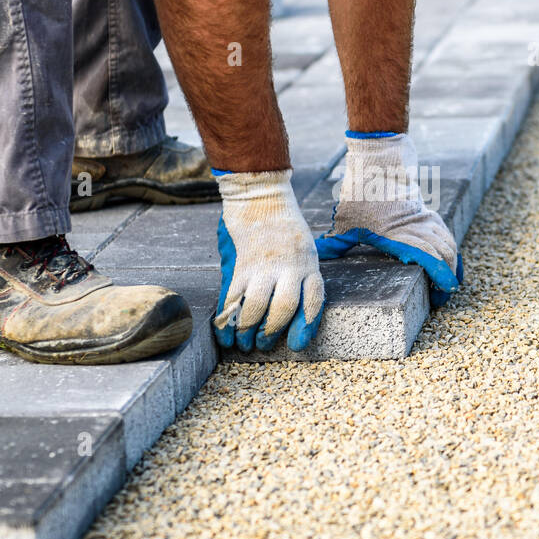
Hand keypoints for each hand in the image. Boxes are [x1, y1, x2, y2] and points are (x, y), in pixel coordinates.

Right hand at [213, 169, 324, 351]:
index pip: (313, 300)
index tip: (297, 344)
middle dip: (272, 332)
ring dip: (248, 330)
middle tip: (263, 345)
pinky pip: (232, 298)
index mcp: (308, 264)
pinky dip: (227, 320)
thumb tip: (294, 312)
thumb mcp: (303, 247)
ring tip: (244, 343)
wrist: (260, 194)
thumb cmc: (283, 224)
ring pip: (257, 307)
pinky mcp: (240, 264)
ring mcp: (264, 266)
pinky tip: (225, 336)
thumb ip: (299, 275)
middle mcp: (289, 267)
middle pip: (284, 308)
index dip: (307, 325)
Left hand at [315, 132, 461, 306]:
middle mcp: (415, 227)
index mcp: (398, 234)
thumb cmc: (359, 193)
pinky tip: (450, 262)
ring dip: (451, 265)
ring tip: (447, 284)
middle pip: (443, 254)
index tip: (439, 295)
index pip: (427, 257)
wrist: (378, 163)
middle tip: (441, 298)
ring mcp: (423, 219)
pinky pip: (445, 233)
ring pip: (447, 243)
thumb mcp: (344, 220)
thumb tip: (320, 257)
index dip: (439, 276)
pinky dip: (450, 249)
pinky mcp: (427, 213)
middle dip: (447, 278)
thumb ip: (335, 243)